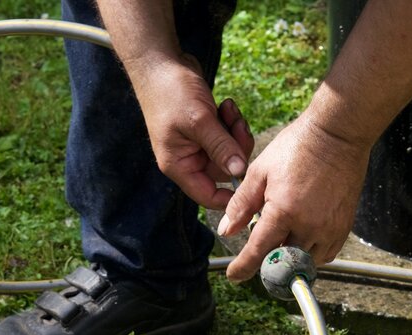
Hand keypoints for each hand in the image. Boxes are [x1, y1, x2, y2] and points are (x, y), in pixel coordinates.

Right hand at [132, 56, 253, 208]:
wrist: (160, 61)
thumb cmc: (171, 91)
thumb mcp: (199, 120)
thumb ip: (221, 147)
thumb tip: (240, 172)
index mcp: (179, 165)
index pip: (207, 196)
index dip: (230, 197)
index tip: (250, 183)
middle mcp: (188, 159)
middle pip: (224, 171)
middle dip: (236, 149)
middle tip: (238, 124)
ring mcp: (197, 144)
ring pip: (229, 152)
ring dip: (235, 132)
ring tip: (230, 109)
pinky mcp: (205, 130)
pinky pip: (227, 136)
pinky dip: (231, 122)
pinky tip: (227, 105)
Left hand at [217, 114, 369, 281]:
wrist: (337, 135)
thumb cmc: (297, 147)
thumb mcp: (260, 171)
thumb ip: (241, 204)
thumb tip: (226, 231)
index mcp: (283, 211)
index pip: (258, 251)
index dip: (243, 267)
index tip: (234, 275)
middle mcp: (309, 225)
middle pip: (283, 261)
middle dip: (268, 261)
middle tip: (260, 252)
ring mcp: (329, 228)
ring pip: (305, 262)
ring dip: (291, 258)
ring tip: (283, 240)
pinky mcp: (344, 227)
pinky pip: (326, 255)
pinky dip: (311, 254)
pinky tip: (302, 239)